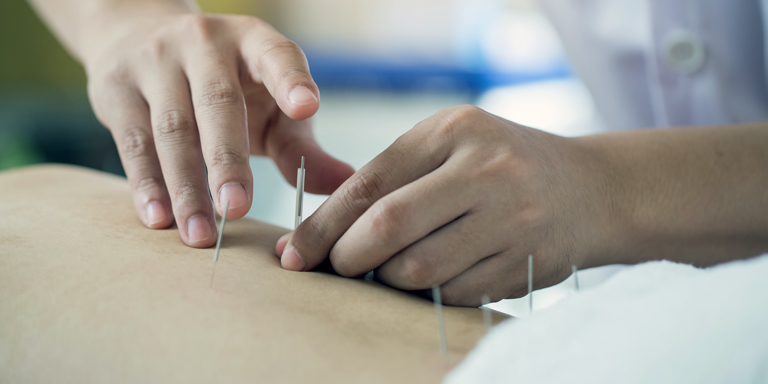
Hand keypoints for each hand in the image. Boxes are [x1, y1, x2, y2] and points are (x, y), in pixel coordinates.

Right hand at [85, 11, 353, 246]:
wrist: (137, 37)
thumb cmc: (226, 87)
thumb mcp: (269, 109)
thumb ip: (303, 148)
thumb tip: (348, 185)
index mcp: (252, 43)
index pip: (275, 55)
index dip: (291, 79)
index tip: (307, 108)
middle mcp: (203, 44)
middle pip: (217, 102)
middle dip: (228, 159)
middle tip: (238, 209)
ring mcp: (155, 62)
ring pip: (172, 129)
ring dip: (186, 186)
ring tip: (201, 235)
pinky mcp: (116, 89)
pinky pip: (133, 143)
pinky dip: (146, 184)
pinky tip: (159, 220)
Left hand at [276, 105, 611, 305]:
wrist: (588, 189)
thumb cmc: (499, 164)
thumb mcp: (448, 145)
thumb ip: (391, 178)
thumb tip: (322, 234)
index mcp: (455, 132)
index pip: (372, 183)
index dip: (323, 226)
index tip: (294, 253)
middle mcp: (487, 172)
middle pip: (392, 228)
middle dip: (350, 257)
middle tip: (339, 267)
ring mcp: (513, 219)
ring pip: (421, 270)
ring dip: (389, 279)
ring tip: (388, 270)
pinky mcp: (527, 262)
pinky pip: (454, 294)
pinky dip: (429, 293)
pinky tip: (432, 277)